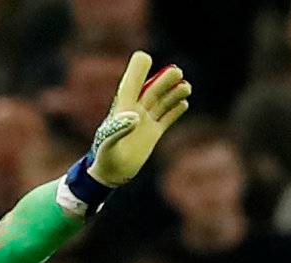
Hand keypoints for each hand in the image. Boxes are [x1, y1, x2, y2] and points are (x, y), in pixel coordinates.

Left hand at [87, 52, 190, 186]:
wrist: (110, 174)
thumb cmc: (104, 156)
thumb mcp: (108, 141)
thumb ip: (118, 128)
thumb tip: (135, 116)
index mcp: (123, 106)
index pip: (132, 80)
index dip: (139, 68)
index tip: (147, 60)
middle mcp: (136, 110)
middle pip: (153, 88)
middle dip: (165, 79)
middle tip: (177, 73)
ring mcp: (146, 121)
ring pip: (163, 101)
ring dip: (174, 92)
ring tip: (186, 87)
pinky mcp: (153, 134)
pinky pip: (167, 118)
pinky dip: (175, 111)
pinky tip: (184, 104)